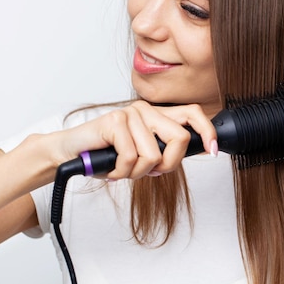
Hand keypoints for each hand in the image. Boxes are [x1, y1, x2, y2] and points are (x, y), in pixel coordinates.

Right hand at [53, 101, 216, 179]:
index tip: (213, 150)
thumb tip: (188, 155)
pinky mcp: (114, 122)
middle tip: (150, 173)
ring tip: (121, 170)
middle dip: (168, 165)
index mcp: (156, 116)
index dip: (207, 131)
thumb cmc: (105, 155)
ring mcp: (130, 114)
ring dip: (136, 173)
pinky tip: (110, 169)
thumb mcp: (140, 155)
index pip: (192, 114)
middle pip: (180, 138)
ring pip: (153, 155)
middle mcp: (145, 110)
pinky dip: (121, 172)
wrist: (70, 153)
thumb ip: (162, 152)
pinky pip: (131, 157)